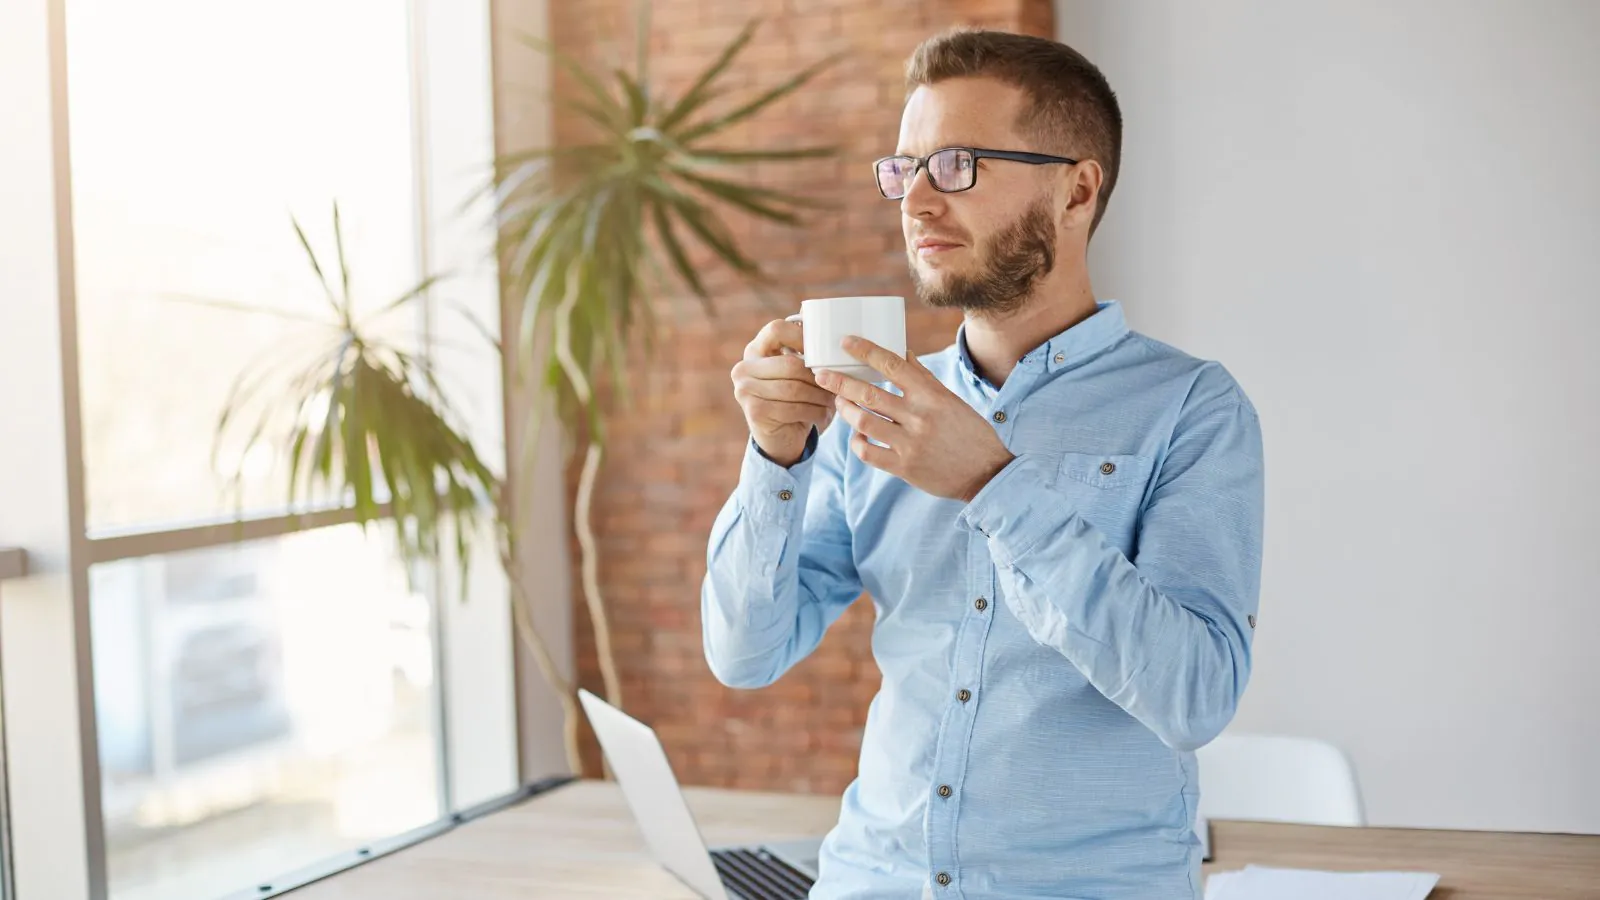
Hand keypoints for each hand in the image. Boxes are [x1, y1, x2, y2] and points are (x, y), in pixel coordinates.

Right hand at [730, 318, 836, 466]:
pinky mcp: (754, 411)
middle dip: (818, 377)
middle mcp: (744, 368)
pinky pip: (793, 408)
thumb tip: (821, 321)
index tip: (822, 351)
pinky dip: (814, 412)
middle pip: (790, 364)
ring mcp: (745, 390)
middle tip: (838, 384)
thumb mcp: (796, 372)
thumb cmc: (793, 398)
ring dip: (820, 396)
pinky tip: (823, 415)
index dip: (802, 336)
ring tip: (833, 400)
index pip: (777, 330)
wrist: (779, 436)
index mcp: (755, 350)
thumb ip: (803, 351)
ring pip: (794, 388)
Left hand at [815, 336, 1014, 500]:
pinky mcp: (904, 468)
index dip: (866, 351)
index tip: (845, 341)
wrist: (986, 473)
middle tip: (821, 374)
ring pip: (864, 422)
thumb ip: (924, 378)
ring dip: (845, 410)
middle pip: (870, 394)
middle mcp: (919, 417)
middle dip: (840, 382)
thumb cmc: (969, 432)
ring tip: (838, 402)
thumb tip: (902, 353)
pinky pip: (868, 453)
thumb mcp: (950, 400)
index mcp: (932, 396)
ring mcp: (910, 444)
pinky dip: (857, 441)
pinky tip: (857, 434)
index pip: (893, 365)